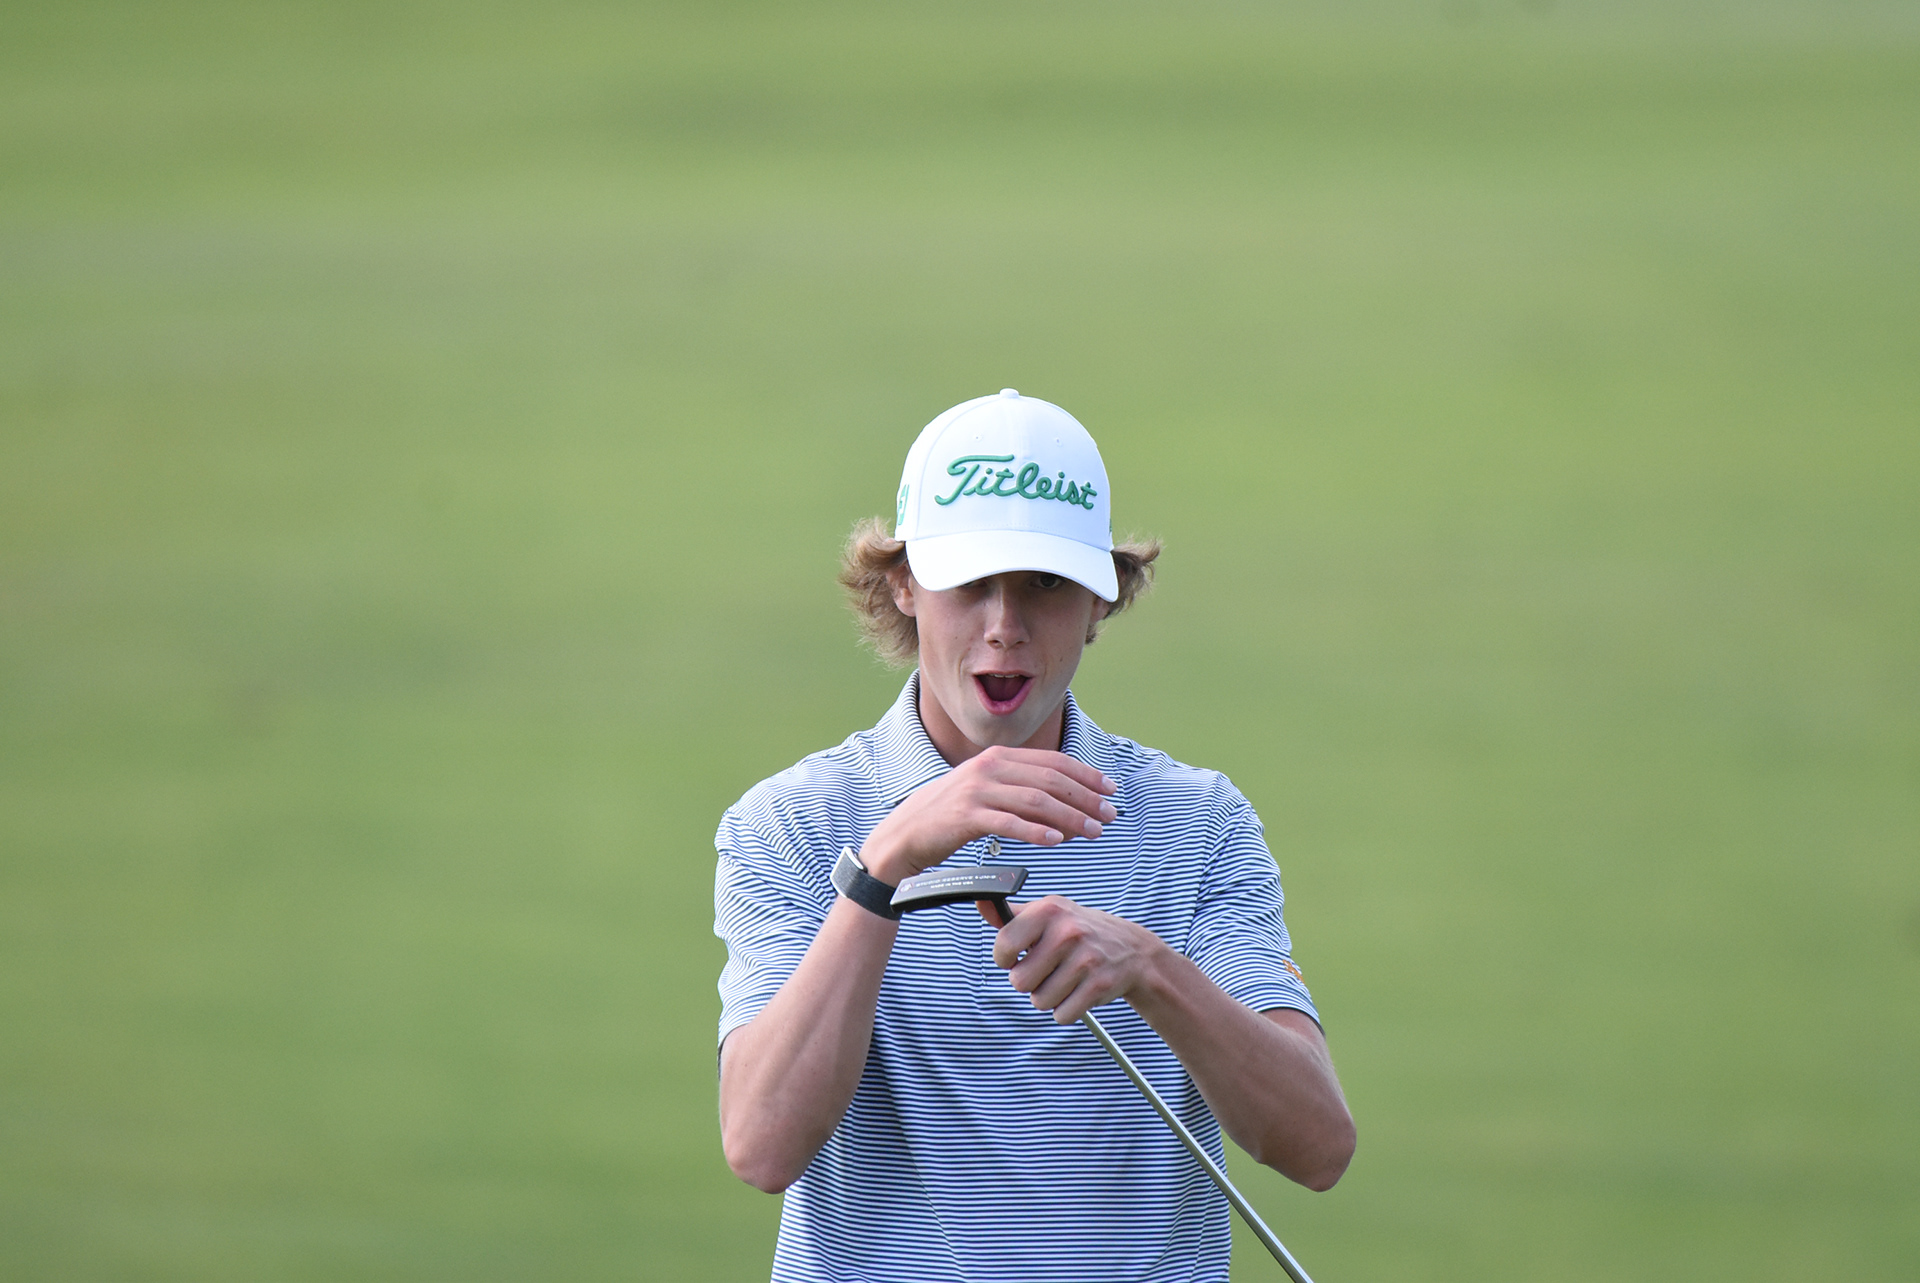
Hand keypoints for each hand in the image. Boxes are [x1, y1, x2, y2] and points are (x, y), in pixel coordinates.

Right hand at [858, 746, 1115, 884]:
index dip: (1085, 774)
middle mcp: (989, 768)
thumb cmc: (951, 818)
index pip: (1053, 761)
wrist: (905, 835)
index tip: (1110, 790)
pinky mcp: (966, 816)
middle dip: (1085, 797)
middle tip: (1110, 816)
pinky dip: (1036, 831)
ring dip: (1070, 816)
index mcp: (997, 758)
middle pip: (1050, 780)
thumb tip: (1067, 804)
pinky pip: (1009, 822)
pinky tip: (1057, 841)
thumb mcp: (986, 793)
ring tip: (1093, 832)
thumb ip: (1020, 791)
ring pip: (1036, 801)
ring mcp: (976, 791)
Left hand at [983, 896, 1162, 1023]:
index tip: (1015, 957)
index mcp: (1049, 910)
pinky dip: (1066, 1009)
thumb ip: (1010, 915)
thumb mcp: (1048, 914)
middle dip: (1029, 982)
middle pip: (1019, 981)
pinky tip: (1077, 991)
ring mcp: (1085, 959)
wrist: (1131, 949)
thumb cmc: (1079, 932)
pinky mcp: (1098, 985)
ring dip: (1048, 997)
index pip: (1003, 944)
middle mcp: (1067, 932)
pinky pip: (1062, 1014)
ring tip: (1063, 979)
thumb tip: (981, 903)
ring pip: (1040, 1001)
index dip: (1004, 958)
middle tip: (1046, 969)